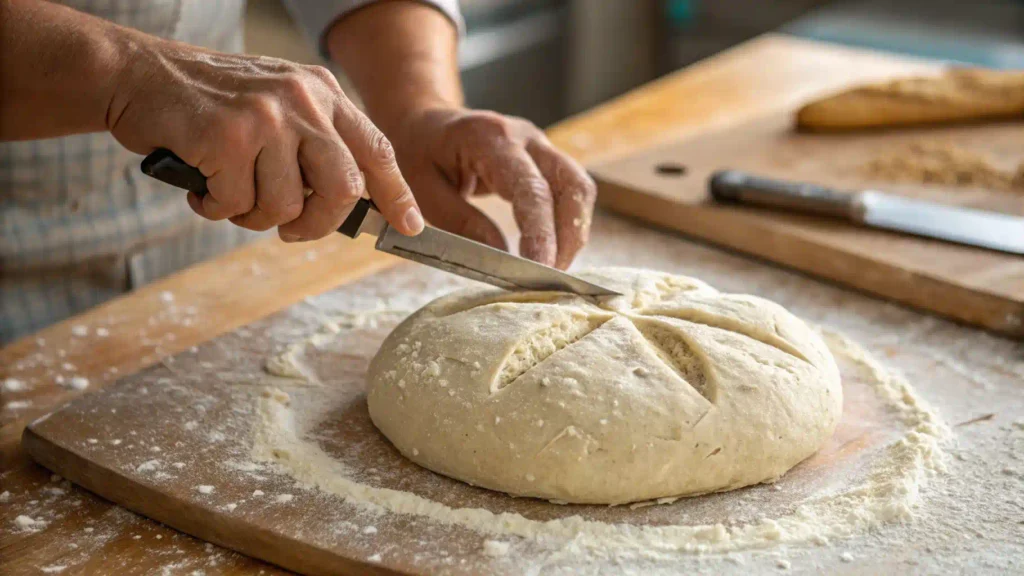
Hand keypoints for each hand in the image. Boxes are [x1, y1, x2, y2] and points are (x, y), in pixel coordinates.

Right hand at [107, 35, 423, 240]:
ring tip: (228, 193)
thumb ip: (314, 144)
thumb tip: (347, 202)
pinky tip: (201, 185)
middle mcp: (302, 100)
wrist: (138, 75)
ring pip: (286, 206)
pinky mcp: (227, 137)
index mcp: (323, 93)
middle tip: (292, 231)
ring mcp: (266, 117)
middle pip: (343, 189)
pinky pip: (236, 205)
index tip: (409, 226)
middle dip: (319, 224)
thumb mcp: (277, 106)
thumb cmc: (208, 103)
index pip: (377, 150)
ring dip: (253, 216)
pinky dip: (215, 208)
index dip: (396, 194)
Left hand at [387, 107, 596, 268]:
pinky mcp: (545, 159)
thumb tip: (503, 256)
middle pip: (572, 185)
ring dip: (573, 232)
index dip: (542, 232)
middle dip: (568, 236)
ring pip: (579, 189)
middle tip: (551, 278)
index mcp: (490, 139)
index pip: (531, 189)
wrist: (422, 122)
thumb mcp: (424, 191)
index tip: (541, 269)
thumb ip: (462, 223)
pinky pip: (570, 191)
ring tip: (551, 269)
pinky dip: (567, 224)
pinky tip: (552, 250)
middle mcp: (525, 137)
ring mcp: (540, 146)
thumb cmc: (417, 154)